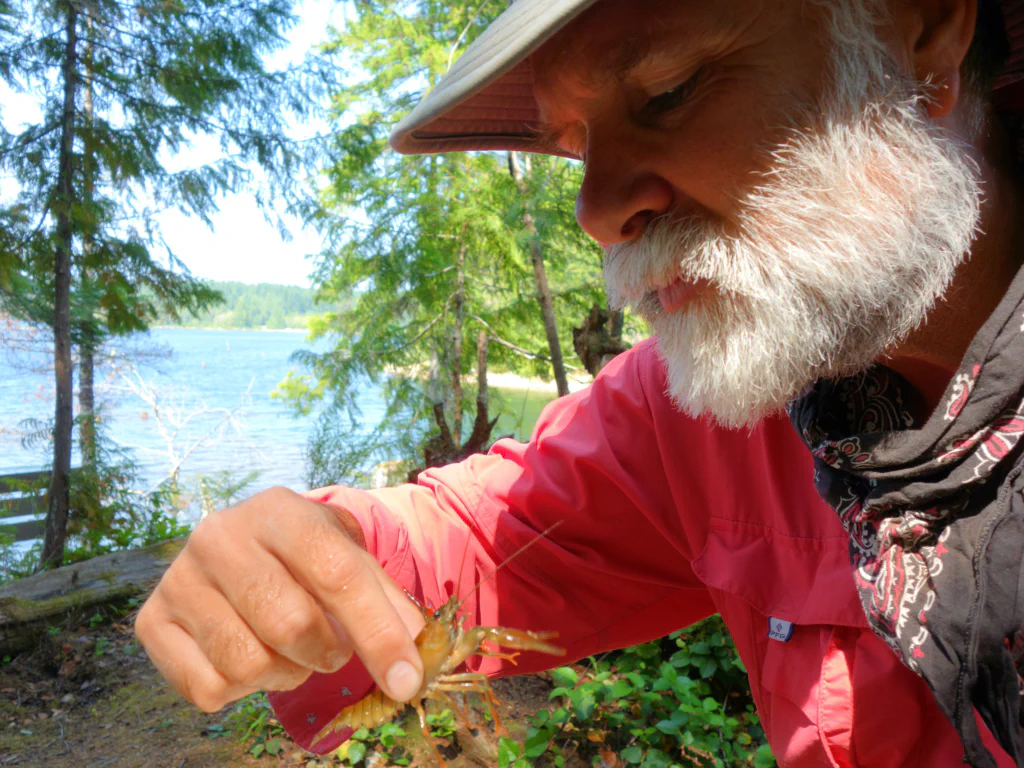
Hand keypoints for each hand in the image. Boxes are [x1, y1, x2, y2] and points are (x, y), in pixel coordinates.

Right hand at [135, 486, 425, 711]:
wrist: (240, 545)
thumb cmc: (304, 555)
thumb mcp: (348, 556)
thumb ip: (385, 599)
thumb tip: (415, 652)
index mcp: (280, 510)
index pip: (337, 573)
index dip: (379, 632)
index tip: (407, 680)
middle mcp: (220, 535)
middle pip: (291, 625)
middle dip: (326, 653)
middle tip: (331, 649)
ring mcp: (179, 578)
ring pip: (248, 663)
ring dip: (284, 673)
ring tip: (286, 649)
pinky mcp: (152, 621)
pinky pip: (210, 688)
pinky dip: (242, 689)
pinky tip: (248, 654)